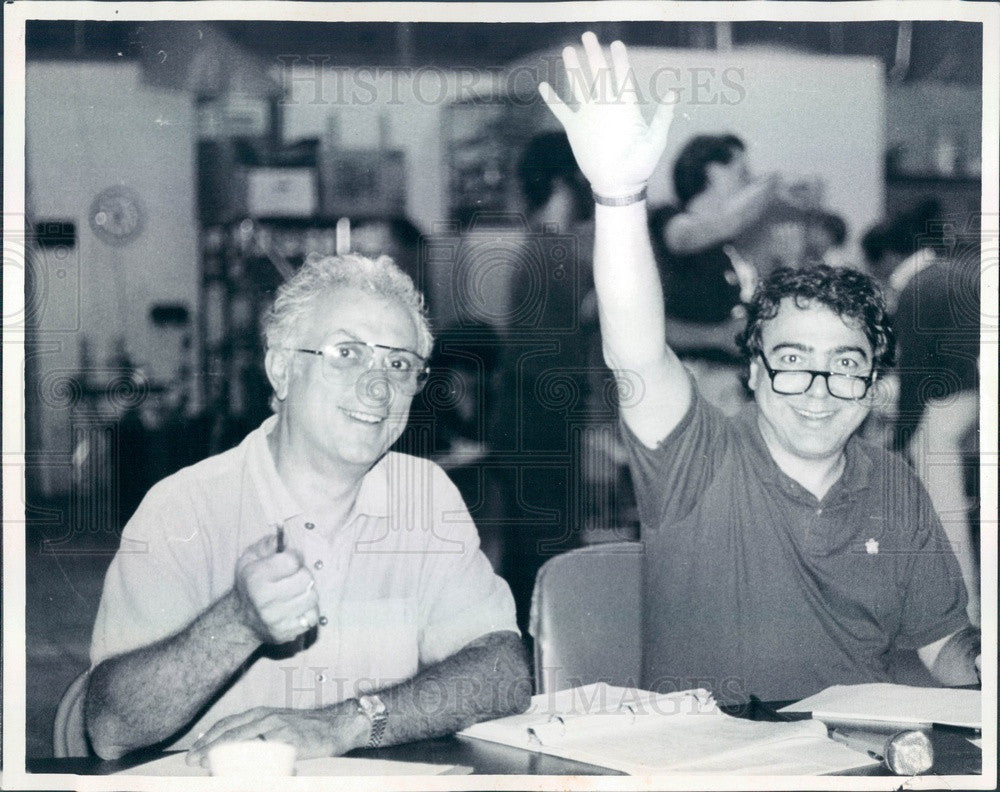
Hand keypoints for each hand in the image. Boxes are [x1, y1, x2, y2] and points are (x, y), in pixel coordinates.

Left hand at [185, 702, 366, 766]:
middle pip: (229, 730)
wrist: (336, 725)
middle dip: (208, 745)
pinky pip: (264, 750)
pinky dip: (248, 759)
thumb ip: (262, 733)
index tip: (194, 751)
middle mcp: (266, 717)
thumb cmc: (307, 728)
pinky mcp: (288, 739)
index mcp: (262, 713)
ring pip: (241, 738)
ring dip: (220, 751)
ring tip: (206, 764)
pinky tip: (237, 768)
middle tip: (192, 760)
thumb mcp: (280, 725)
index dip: (209, 737)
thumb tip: (241, 752)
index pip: (228, 723)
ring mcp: (277, 727)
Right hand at [233, 534, 318, 644]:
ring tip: (298, 591)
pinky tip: (299, 606)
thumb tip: (285, 535)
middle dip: (303, 574)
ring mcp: (276, 619)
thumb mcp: (250, 558)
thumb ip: (268, 544)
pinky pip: (312, 617)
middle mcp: (265, 600)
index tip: (291, 560)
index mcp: (257, 578)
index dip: (295, 556)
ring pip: (312, 598)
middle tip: (295, 576)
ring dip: (308, 592)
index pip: (293, 560)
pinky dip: (309, 610)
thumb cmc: (249, 583)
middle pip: (306, 579)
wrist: (239, 620)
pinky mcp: (285, 632)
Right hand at [539, 31, 674, 197]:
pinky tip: (545, 86)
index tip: (617, 44)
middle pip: (598, 74)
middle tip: (588, 35)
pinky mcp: (576, 129)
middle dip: (593, 54)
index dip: (620, 60)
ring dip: (573, 69)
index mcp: (625, 107)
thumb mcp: (655, 141)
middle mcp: (606, 107)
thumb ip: (662, 117)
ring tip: (568, 50)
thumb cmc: (640, 166)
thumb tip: (673, 92)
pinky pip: (561, 110)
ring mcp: (590, 117)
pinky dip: (553, 99)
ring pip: (579, 86)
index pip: (622, 76)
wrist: (618, 185)